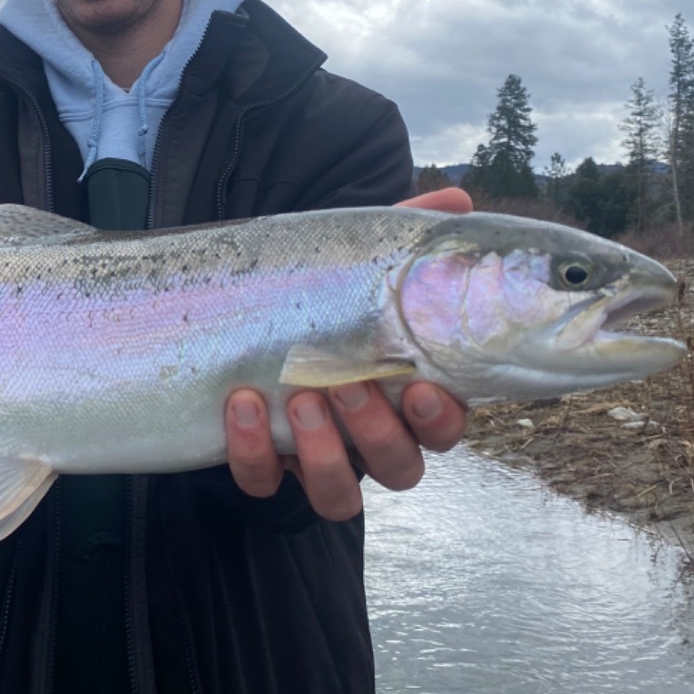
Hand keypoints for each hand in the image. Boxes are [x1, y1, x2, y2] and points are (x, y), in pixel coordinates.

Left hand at [223, 188, 472, 519]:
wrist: (236, 314)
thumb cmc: (319, 294)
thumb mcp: (357, 260)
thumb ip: (406, 234)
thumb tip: (457, 199)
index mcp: (404, 395)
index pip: (444, 428)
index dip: (441, 420)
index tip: (421, 388)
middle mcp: (367, 437)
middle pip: (399, 468)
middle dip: (376, 432)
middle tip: (346, 385)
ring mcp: (314, 456)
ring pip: (338, 494)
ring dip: (324, 455)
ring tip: (299, 397)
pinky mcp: (262, 465)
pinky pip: (262, 481)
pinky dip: (251, 452)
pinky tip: (240, 402)